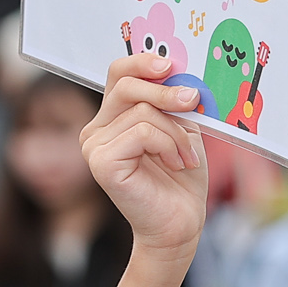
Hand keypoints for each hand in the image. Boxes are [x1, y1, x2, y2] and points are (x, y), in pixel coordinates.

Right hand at [82, 52, 207, 259]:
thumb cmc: (181, 178)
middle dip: (165, 91)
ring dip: (175, 132)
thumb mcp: (182, 128)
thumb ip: (174, 100)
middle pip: (127, 85)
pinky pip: (142, 132)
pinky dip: (168, 144)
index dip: (143, 62)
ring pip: (142, 111)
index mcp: (111, 118)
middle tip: (193, 100)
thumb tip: (181, 70)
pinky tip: (175, 163)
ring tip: (185, 156)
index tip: (171, 64)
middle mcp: (95, 130)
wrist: (180, 224)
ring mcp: (94, 147)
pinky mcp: (101, 163)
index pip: (118, 74)